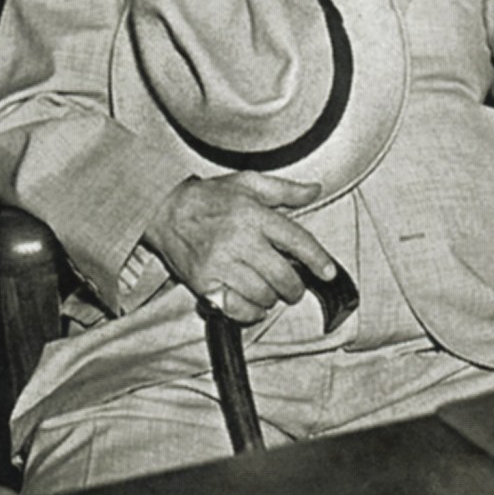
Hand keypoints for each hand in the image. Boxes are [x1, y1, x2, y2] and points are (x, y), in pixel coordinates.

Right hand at [142, 172, 332, 323]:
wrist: (165, 209)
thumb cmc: (210, 196)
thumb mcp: (248, 182)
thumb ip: (285, 189)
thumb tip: (315, 190)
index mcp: (254, 214)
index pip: (296, 240)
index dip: (318, 259)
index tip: (329, 272)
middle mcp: (239, 240)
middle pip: (281, 275)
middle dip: (295, 287)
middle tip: (295, 288)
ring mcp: (220, 264)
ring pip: (262, 294)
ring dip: (273, 299)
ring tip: (272, 293)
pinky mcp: (204, 282)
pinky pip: (236, 308)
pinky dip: (250, 312)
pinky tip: (254, 305)